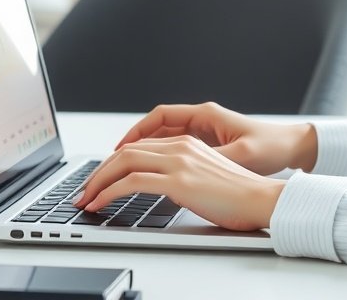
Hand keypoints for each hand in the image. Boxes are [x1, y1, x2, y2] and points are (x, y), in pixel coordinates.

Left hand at [73, 135, 285, 230]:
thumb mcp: (206, 178)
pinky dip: (108, 192)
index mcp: (187, 144)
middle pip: (126, 152)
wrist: (262, 199)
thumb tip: (162, 188)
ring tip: (85, 199)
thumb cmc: (240, 196)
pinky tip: (99, 203)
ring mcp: (178, 162)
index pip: (139, 148)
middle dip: (98, 172)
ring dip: (97, 182)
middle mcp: (180, 147)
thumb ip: (183, 176)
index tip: (100, 179)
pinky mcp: (178, 180)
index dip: (113, 163)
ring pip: (123, 163)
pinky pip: (131, 182)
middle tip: (84, 191)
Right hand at [113, 102, 317, 176]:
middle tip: (110, 166)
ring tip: (121, 174)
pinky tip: (148, 178)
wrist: (292, 147)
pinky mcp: (208, 147)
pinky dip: (158, 161)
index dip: (136, 131)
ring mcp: (204, 134)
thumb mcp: (241, 155)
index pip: (160, 116)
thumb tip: (185, 168)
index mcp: (206, 115)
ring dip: (142, 154)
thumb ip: (213, 158)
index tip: (119, 148)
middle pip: (155, 129)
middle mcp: (202, 121)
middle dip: (130, 146)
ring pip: (162, 140)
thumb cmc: (271, 147)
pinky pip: (174, 151)